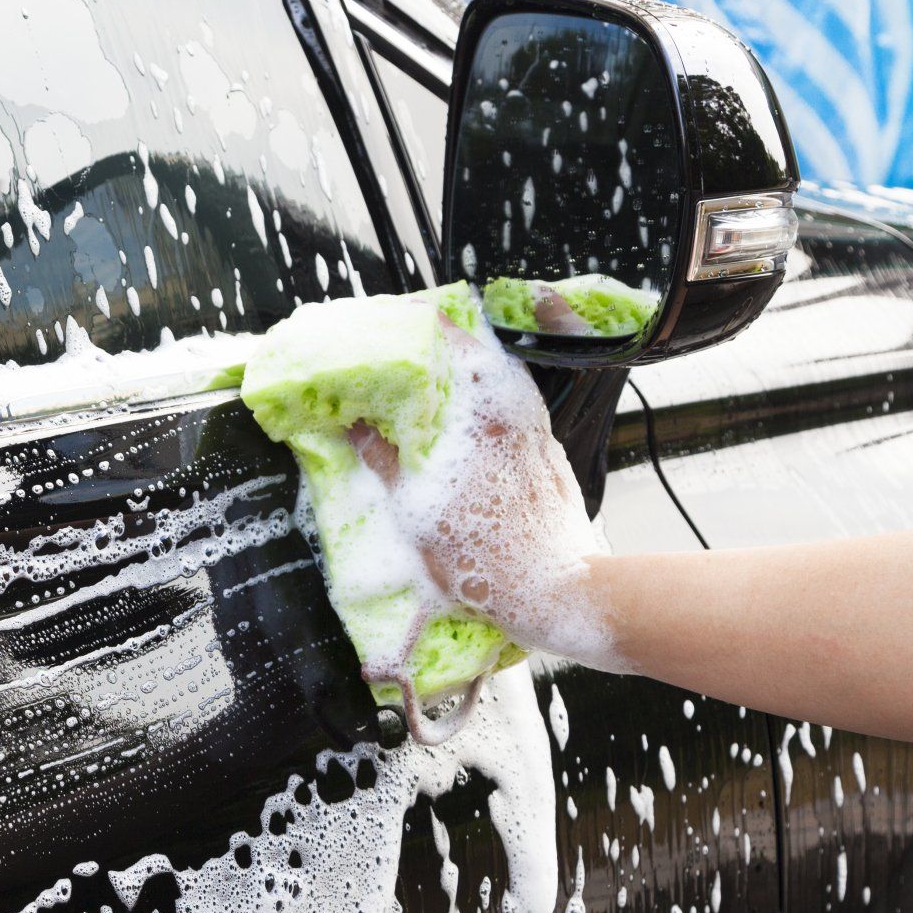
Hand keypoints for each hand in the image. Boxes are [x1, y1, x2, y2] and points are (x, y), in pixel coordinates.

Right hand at [349, 338, 611, 667]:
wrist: (558, 589)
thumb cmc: (486, 556)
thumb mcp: (417, 509)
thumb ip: (384, 458)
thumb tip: (354, 424)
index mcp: (481, 406)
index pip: (447, 333)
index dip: (413, 323)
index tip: (385, 325)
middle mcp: (514, 406)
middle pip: (470, 351)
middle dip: (431, 349)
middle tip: (393, 360)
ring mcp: (535, 427)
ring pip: (490, 379)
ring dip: (454, 378)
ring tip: (419, 392)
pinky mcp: (545, 450)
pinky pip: (506, 408)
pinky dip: (476, 406)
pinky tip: (453, 429)